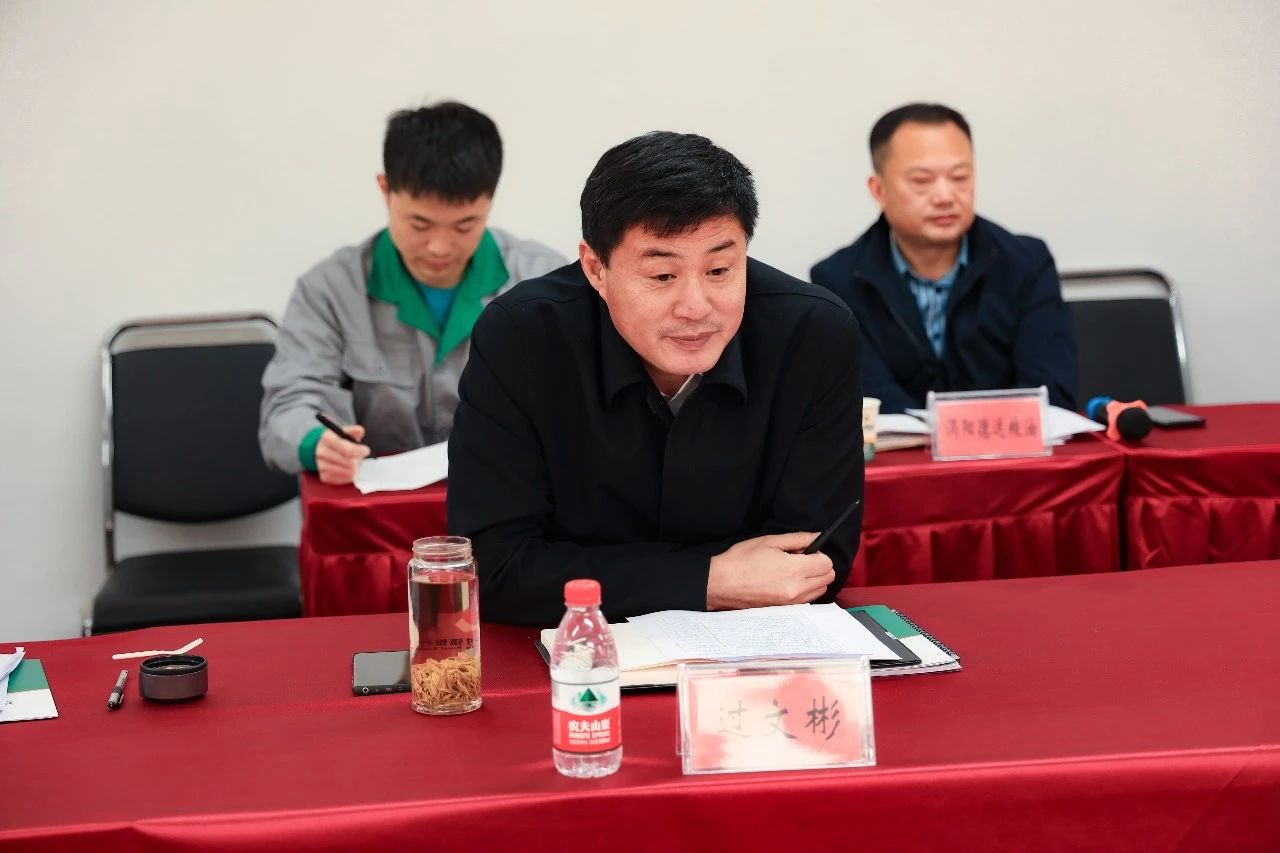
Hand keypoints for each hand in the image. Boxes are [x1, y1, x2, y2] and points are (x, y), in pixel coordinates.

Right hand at [316, 423, 369, 484]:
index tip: (366, 450)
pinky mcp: (324, 477)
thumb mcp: (343, 432)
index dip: (360, 451)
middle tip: (360, 457)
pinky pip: (344, 480)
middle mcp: (322, 453)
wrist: (321, 449)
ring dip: (355, 469)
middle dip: (358, 460)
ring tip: (354, 462)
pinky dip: (350, 475)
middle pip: (349, 463)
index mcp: (327, 439)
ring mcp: (322, 466)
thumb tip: (360, 430)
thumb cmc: (336, 440)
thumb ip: (353, 431)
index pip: (347, 450)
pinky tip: (348, 468)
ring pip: (348, 473)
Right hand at [706, 531, 834, 610]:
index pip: (827, 563)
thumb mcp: (769, 541)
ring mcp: (791, 602)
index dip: (819, 553)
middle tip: (801, 559)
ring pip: (820, 590)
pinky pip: (807, 600)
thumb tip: (817, 537)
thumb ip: (797, 539)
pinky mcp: (785, 609)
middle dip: (820, 566)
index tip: (806, 551)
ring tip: (794, 571)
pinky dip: (806, 590)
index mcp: (794, 570)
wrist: (722, 583)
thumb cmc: (742, 559)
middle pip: (828, 578)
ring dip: (814, 579)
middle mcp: (797, 589)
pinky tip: (789, 582)